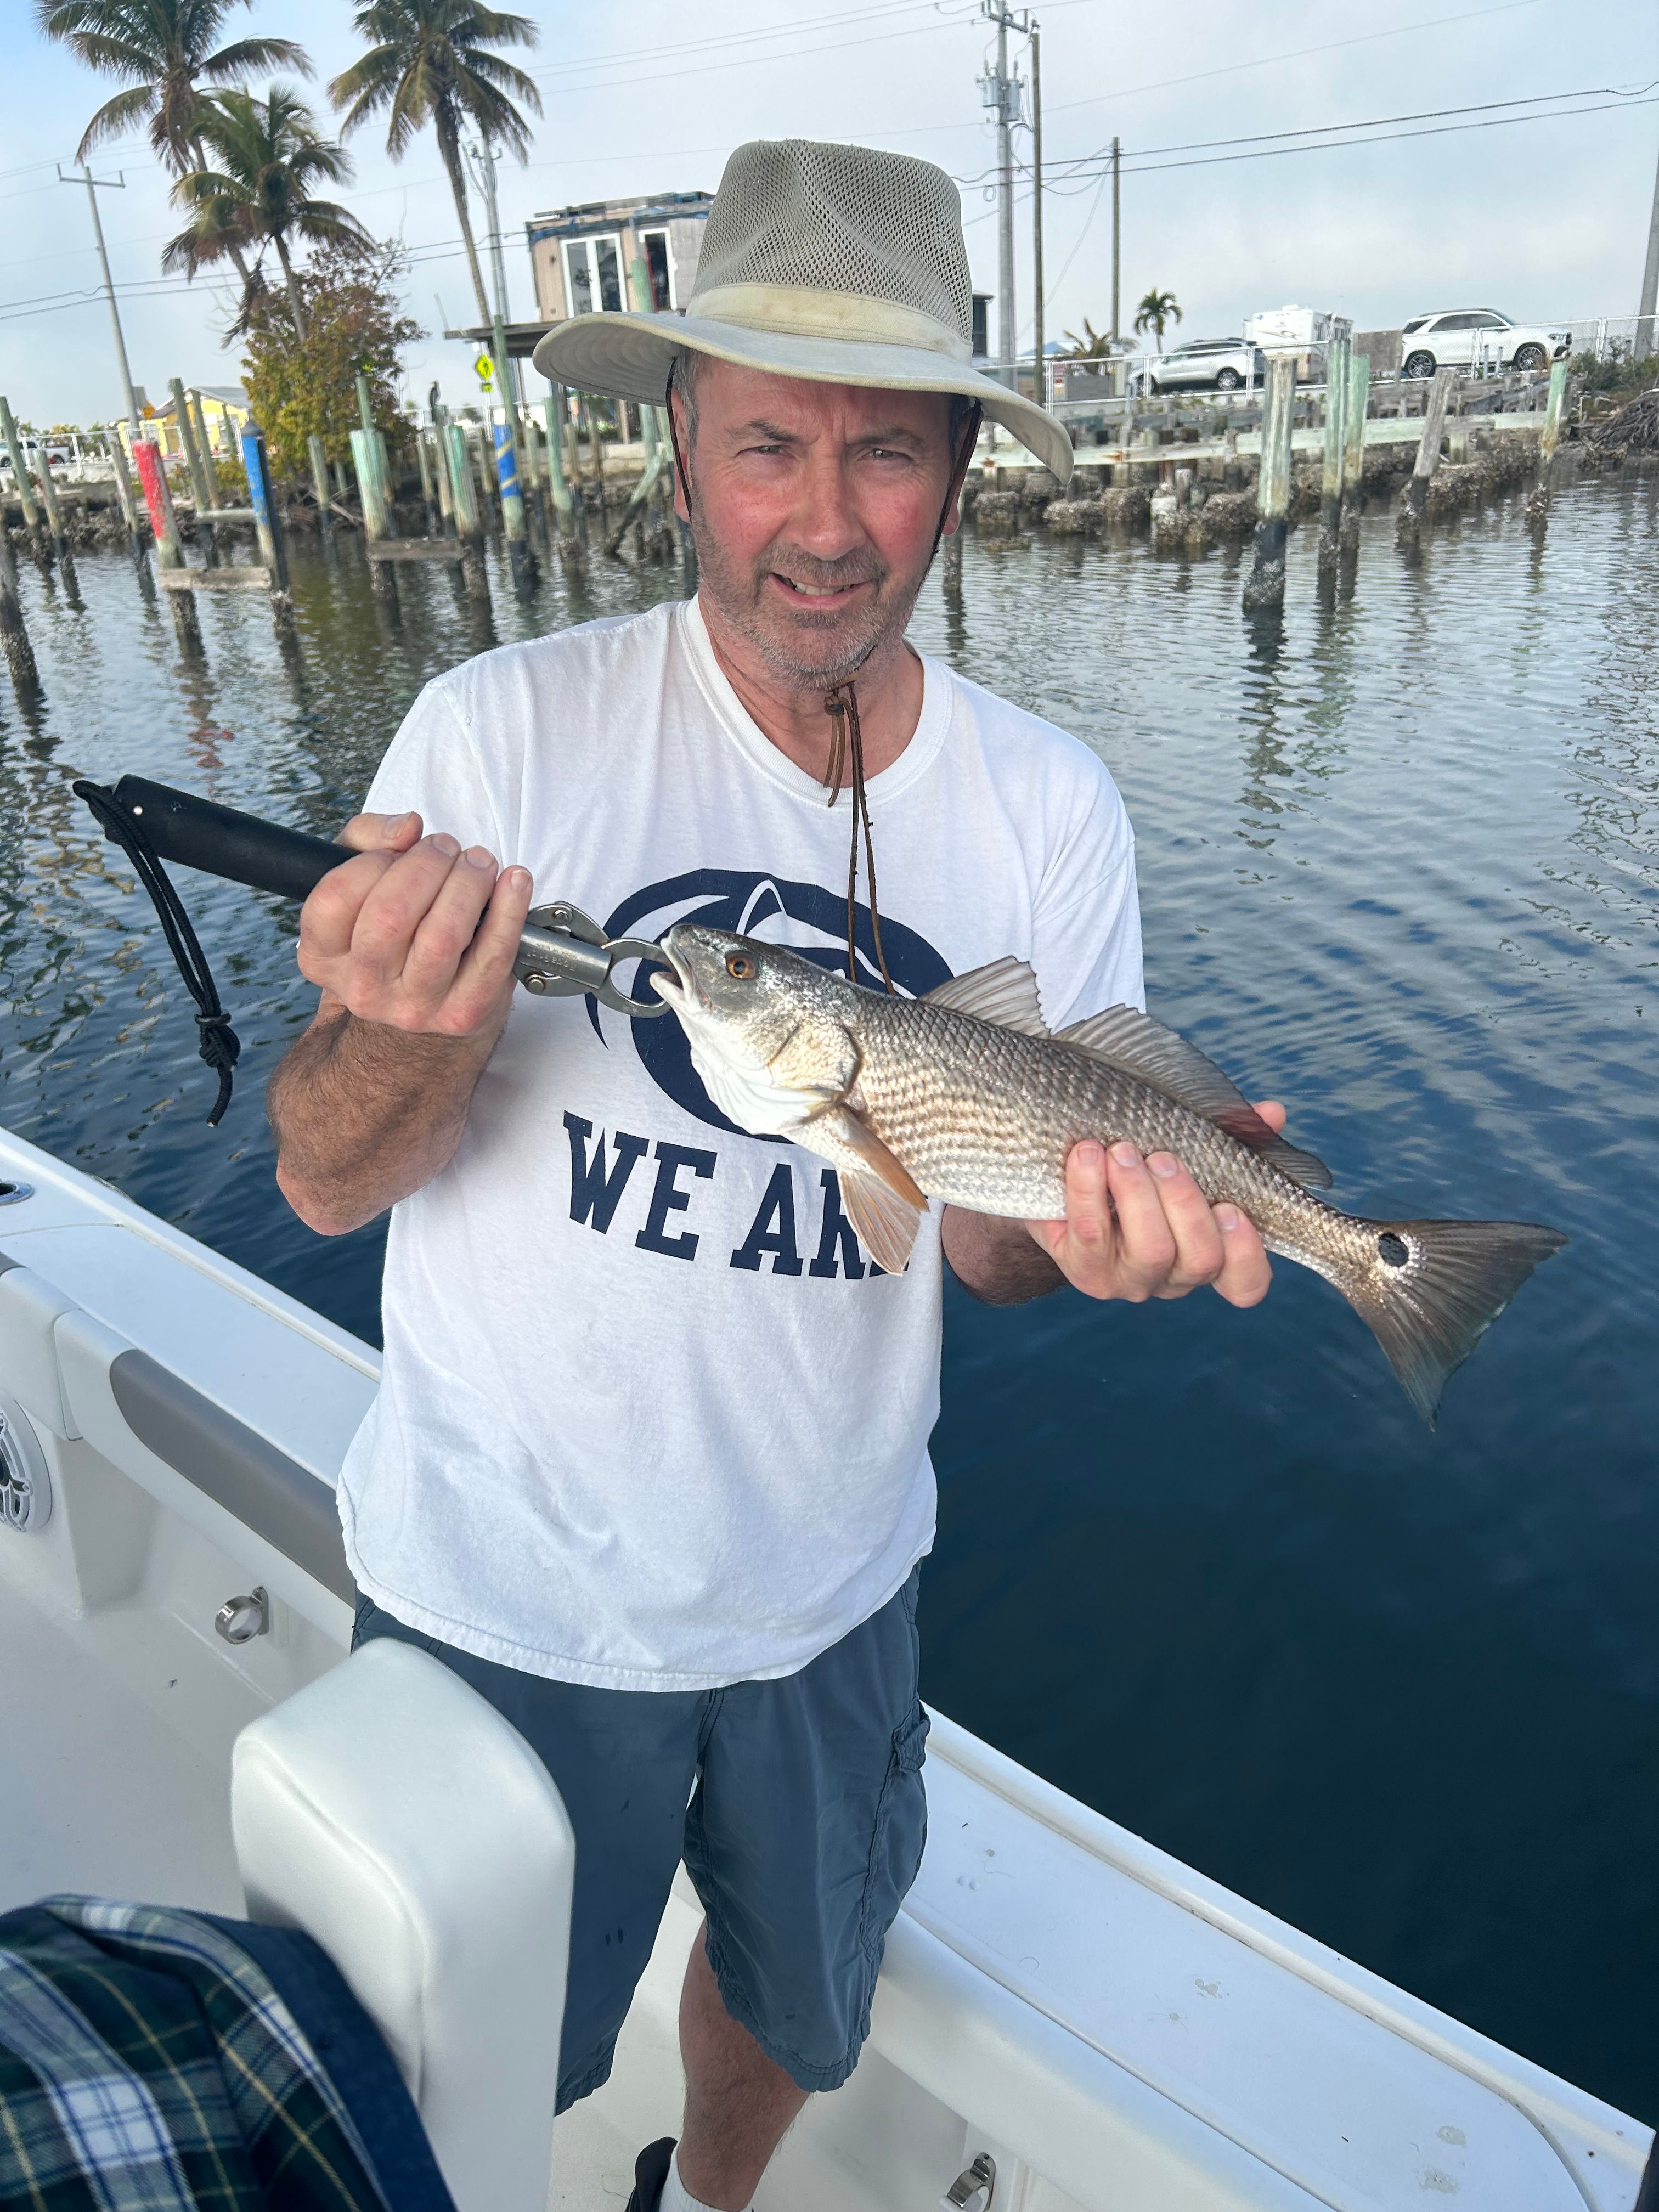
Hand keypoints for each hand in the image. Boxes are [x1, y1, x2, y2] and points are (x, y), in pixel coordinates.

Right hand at [297, 809, 533, 1038]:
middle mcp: (363, 988)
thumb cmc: (391, 930)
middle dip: (428, 865)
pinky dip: (509, 911)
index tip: (402, 848)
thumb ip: (369, 837)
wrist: (424, 1003)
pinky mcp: (463, 1014)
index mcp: (324, 955)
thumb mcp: (359, 878)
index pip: (335, 897)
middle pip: (390, 914)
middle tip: (448, 848)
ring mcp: (413, 1008)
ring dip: (468, 884)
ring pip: (441, 936)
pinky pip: (492, 958)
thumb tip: (406, 829)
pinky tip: (514, 882)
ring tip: (478, 863)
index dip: (373, 861)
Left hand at [1024, 1104, 1284, 1306]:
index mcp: (1206, 1253)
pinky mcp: (1082, 1268)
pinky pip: (1091, 1233)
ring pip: (1152, 1252)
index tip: (1233, 1208)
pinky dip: (1089, 1190)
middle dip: (1186, 1203)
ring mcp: (1127, 1279)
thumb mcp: (1183, 1147)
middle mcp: (1172, 1277)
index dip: (1247, 1255)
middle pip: (1200, 1259)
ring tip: (1122, 1151)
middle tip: (1163, 1157)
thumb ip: (1230, 1133)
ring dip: (1139, 1194)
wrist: (1058, 1180)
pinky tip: (1086, 1155)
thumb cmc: (1135, 1165)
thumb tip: (1274, 1113)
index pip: (1245, 1285)